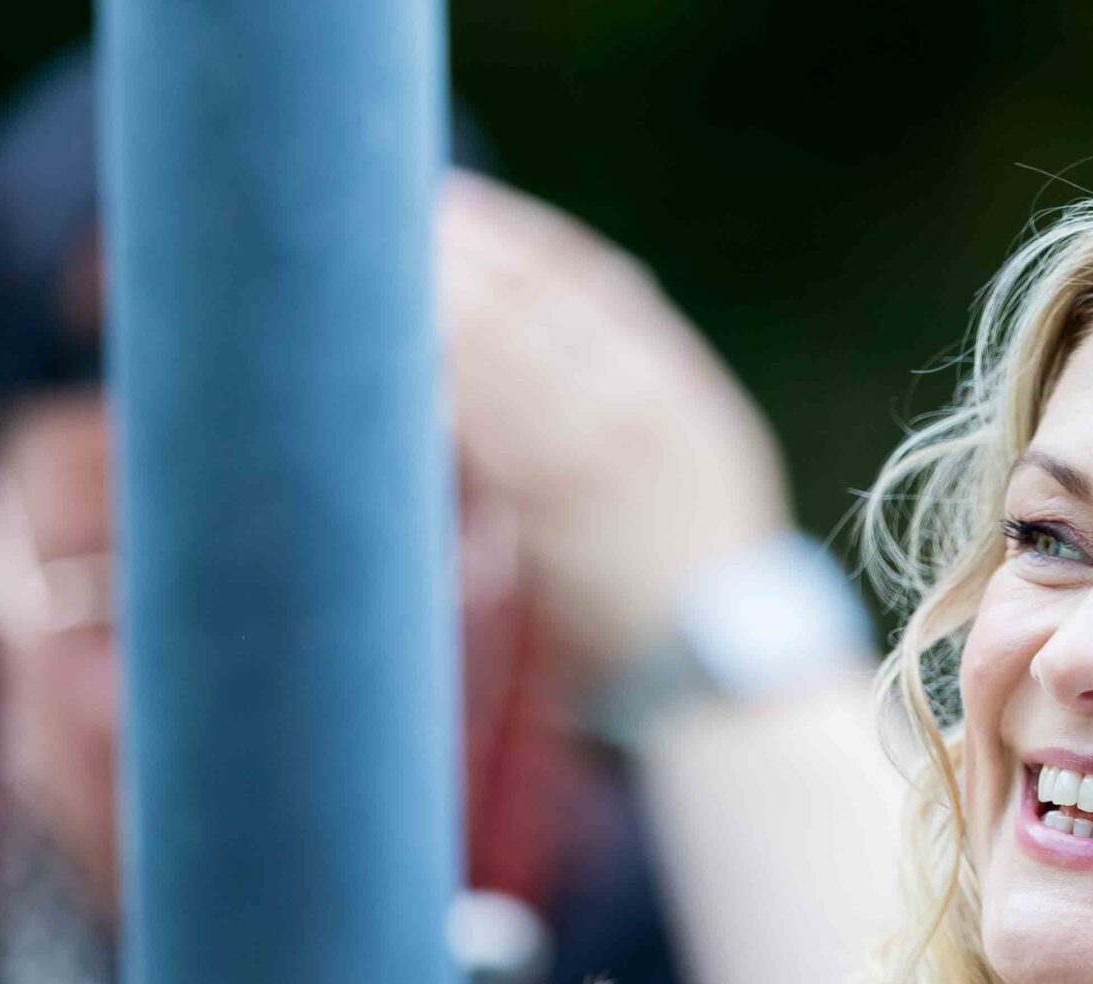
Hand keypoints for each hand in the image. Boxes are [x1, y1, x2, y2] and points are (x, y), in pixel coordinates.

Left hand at [436, 171, 791, 674]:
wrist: (717, 668)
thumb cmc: (697, 569)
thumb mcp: (705, 462)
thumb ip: (647, 392)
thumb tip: (584, 316)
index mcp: (685, 395)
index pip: (597, 287)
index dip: (523, 240)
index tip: (465, 206)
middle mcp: (645, 418)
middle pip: (537, 310)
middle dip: (465, 260)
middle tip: (398, 219)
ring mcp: (600, 468)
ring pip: (504, 362)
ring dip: (439, 310)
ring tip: (375, 274)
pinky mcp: (554, 521)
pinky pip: (486, 438)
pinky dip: (440, 392)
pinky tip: (393, 364)